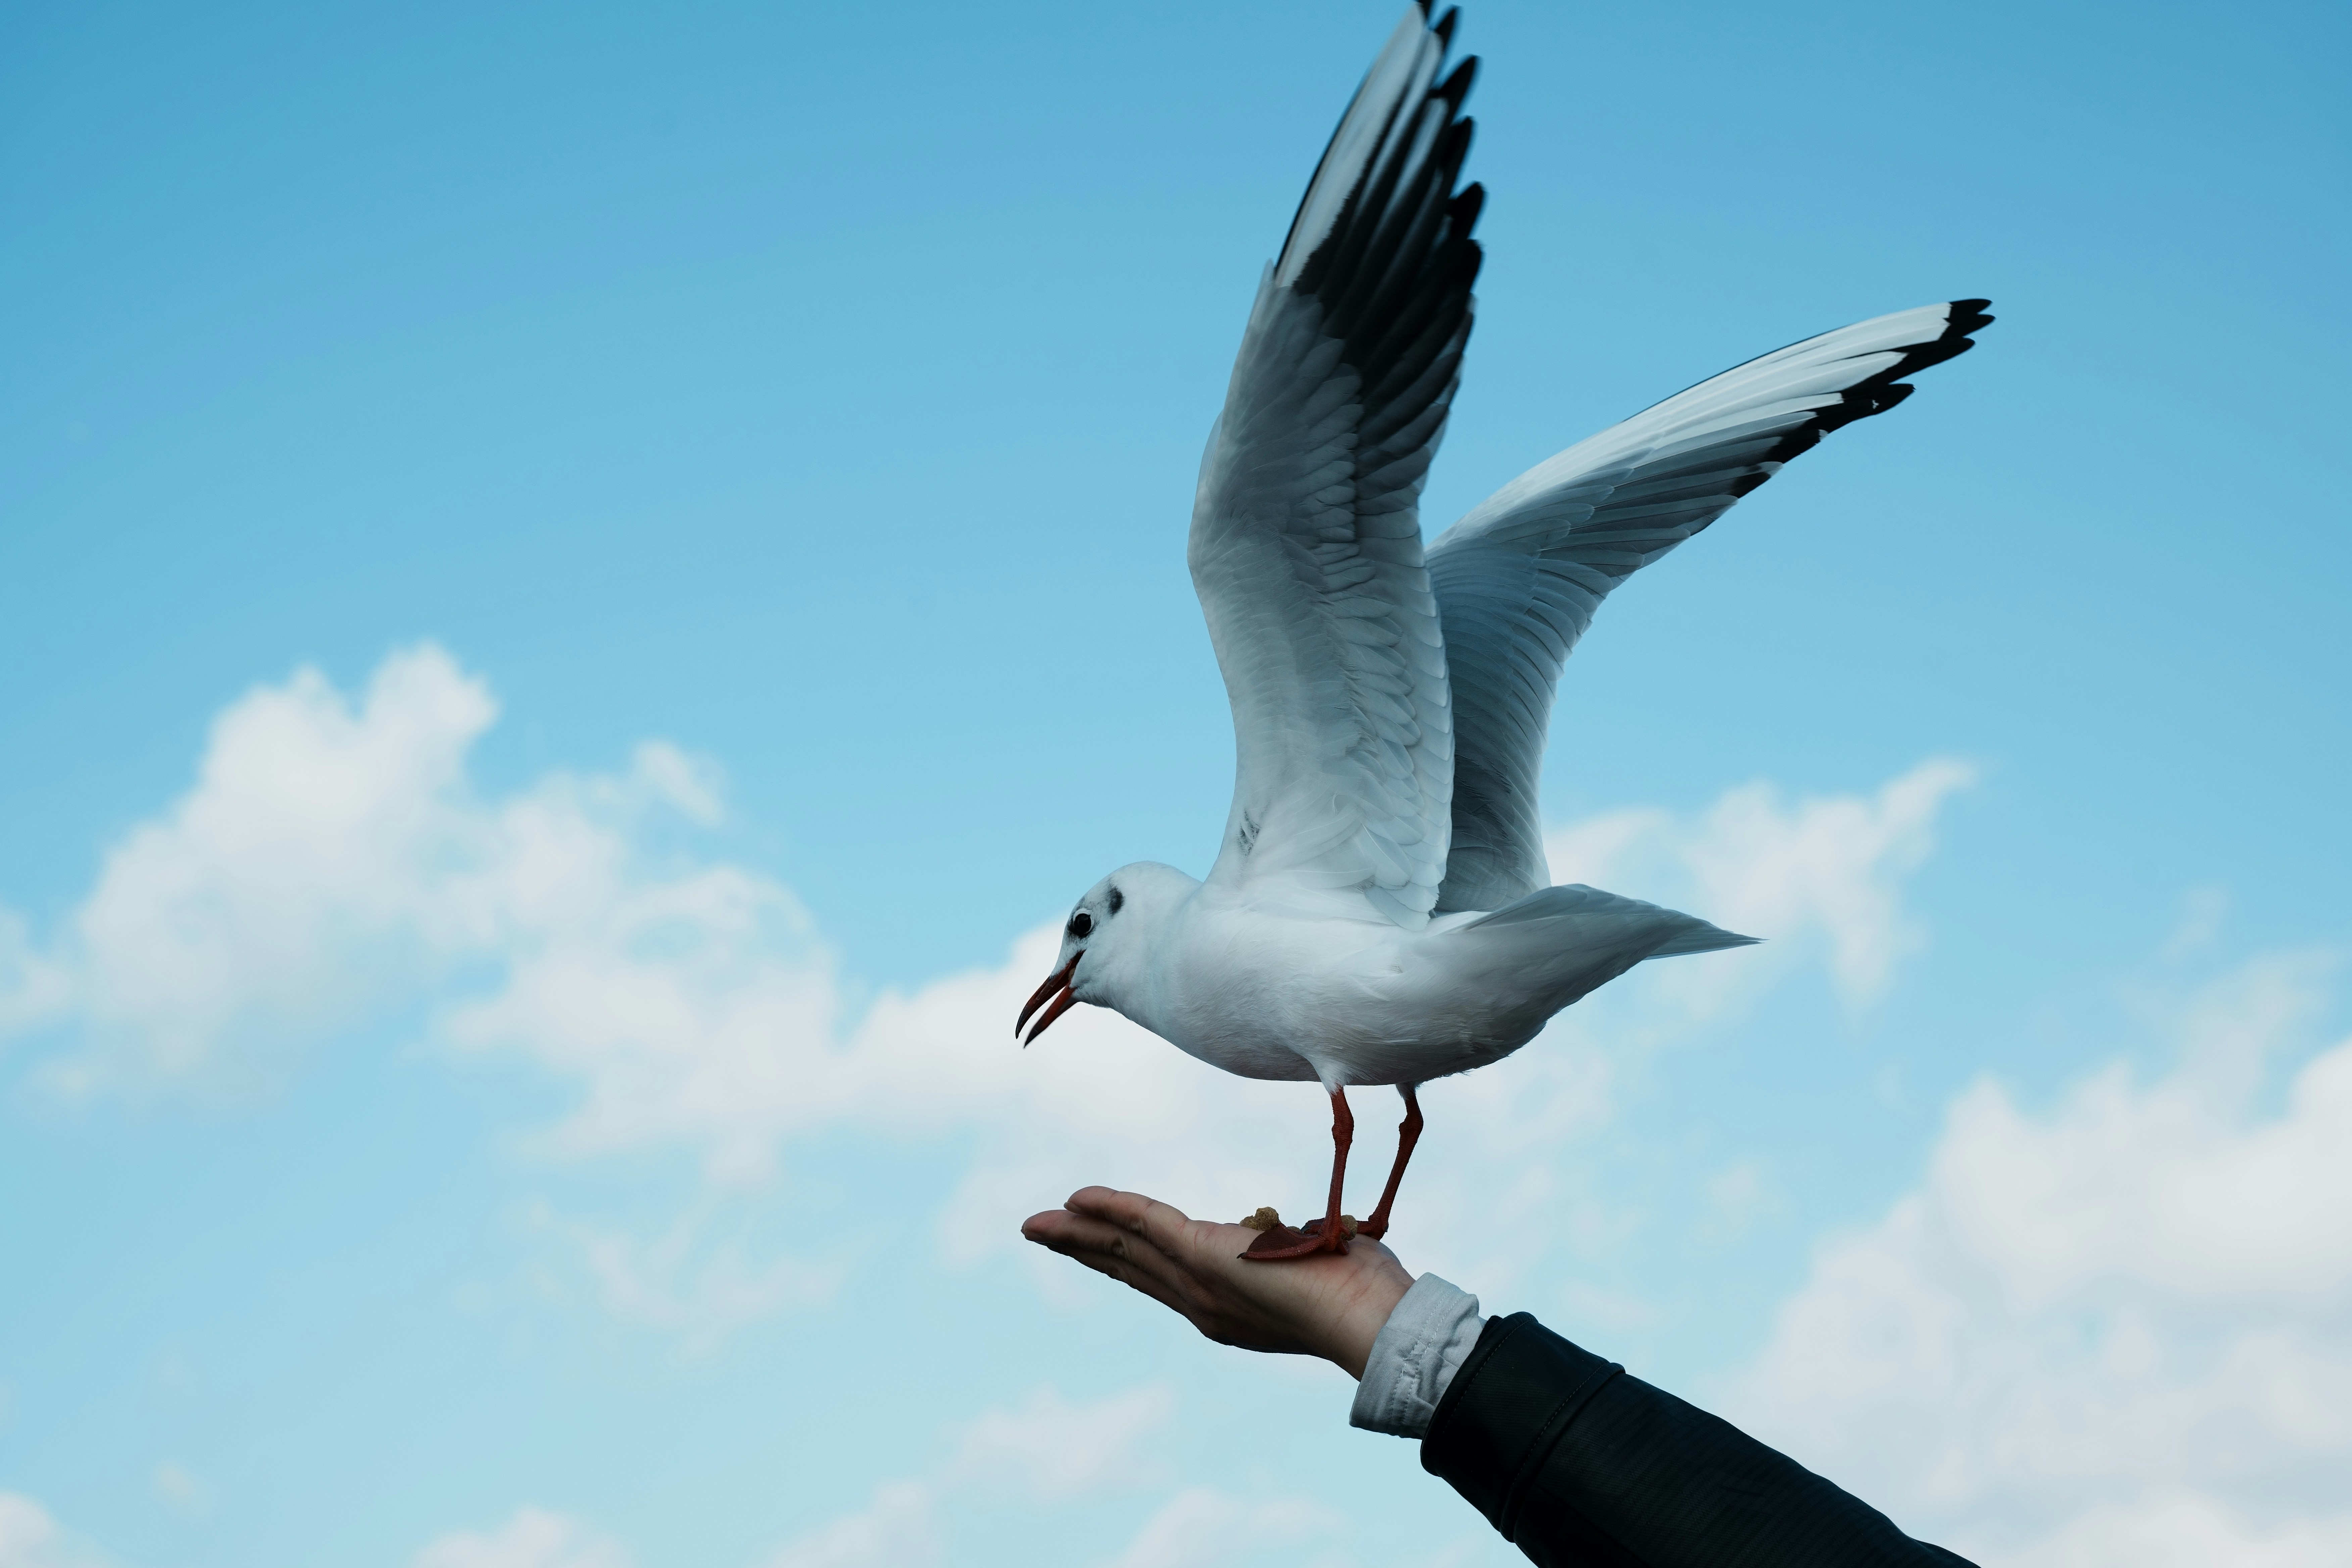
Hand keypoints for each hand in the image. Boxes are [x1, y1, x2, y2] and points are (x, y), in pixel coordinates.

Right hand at [1021, 1186, 1414, 1378]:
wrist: (1373, 1323)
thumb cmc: (1361, 1293)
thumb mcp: (1310, 1262)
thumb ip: (1290, 1246)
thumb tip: (1295, 1230)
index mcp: (1225, 1309)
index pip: (1158, 1277)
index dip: (1119, 1256)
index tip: (1091, 1238)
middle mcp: (1203, 1305)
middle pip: (1128, 1267)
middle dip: (1081, 1247)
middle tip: (1040, 1230)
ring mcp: (1201, 1284)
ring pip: (1125, 1249)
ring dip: (1078, 1233)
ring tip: (1037, 1223)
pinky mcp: (1206, 1256)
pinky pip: (1147, 1223)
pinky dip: (1111, 1207)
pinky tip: (1077, 1197)